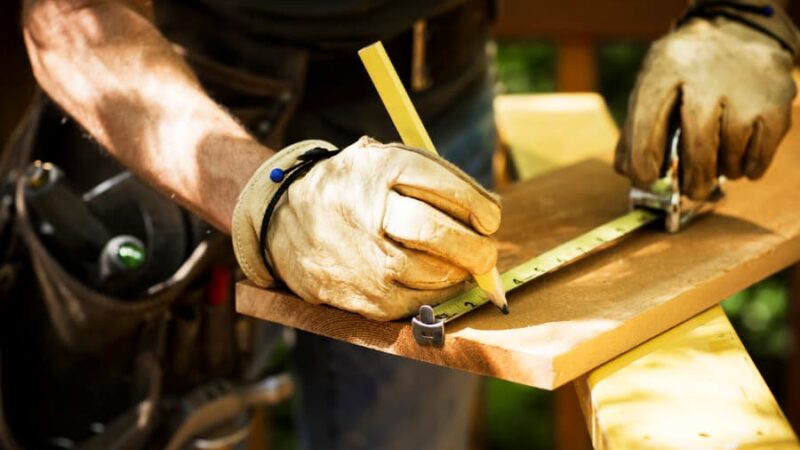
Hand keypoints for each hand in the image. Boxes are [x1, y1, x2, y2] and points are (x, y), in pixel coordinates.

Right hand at [233, 137, 500, 320]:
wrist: (282, 220)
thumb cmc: (351, 189)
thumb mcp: (381, 162)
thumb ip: (432, 179)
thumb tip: (489, 216)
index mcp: (381, 170)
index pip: (450, 189)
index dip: (482, 207)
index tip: (490, 217)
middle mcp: (372, 213)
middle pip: (445, 236)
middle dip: (480, 249)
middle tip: (486, 252)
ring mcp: (367, 258)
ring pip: (437, 274)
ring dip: (459, 273)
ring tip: (458, 265)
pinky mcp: (364, 296)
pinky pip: (419, 304)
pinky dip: (437, 295)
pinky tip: (434, 282)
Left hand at [615, 18, 795, 199]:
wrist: (737, 33)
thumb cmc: (684, 73)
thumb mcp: (653, 85)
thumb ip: (635, 130)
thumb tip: (630, 173)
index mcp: (667, 66)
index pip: (649, 116)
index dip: (643, 155)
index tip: (644, 179)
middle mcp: (708, 71)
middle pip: (699, 137)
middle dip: (693, 174)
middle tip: (691, 191)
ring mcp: (747, 83)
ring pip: (733, 145)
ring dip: (723, 168)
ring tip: (717, 166)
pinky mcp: (777, 97)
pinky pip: (762, 149)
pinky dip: (749, 165)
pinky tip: (740, 163)